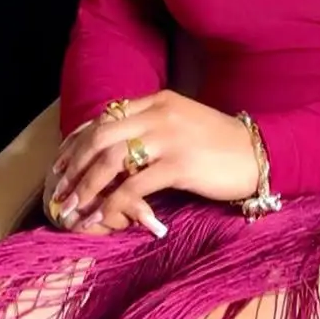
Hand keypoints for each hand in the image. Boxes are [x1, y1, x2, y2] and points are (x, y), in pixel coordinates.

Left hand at [49, 92, 259, 235]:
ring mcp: (170, 138)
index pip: (105, 118)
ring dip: (86, 186)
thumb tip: (117, 151)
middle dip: (73, 166)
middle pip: (100, 136)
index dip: (76, 142)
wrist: (260, 154)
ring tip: (72, 208)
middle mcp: (159, 114)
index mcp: (158, 101)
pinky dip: (113, 203)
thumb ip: (152, 128)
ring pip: (111, 160)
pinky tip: (102, 217)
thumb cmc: (222, 145)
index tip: (60, 165)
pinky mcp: (180, 165)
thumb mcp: (183, 124)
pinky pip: (135, 185)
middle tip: (59, 191)